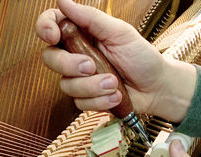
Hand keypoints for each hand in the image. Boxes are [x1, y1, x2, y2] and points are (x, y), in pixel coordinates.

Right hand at [35, 0, 196, 122]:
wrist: (156, 86)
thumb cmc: (141, 56)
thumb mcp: (120, 33)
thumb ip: (91, 18)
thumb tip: (63, 1)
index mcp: (83, 35)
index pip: (52, 26)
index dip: (44, 28)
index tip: (53, 35)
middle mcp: (78, 56)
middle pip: (51, 59)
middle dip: (69, 65)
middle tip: (91, 66)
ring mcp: (82, 79)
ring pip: (66, 85)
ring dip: (92, 86)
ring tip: (114, 83)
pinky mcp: (88, 98)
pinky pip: (80, 103)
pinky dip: (99, 101)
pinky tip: (115, 96)